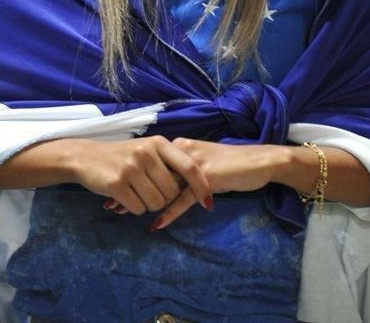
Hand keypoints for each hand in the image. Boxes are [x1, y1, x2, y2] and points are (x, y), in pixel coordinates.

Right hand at [67, 135, 211, 215]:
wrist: (85, 157)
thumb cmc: (122, 156)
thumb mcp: (146, 150)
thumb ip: (168, 163)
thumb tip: (193, 186)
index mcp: (158, 143)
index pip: (189, 167)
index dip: (201, 186)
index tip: (209, 202)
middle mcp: (146, 153)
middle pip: (172, 192)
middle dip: (165, 199)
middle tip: (149, 191)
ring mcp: (131, 168)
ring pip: (156, 203)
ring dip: (149, 205)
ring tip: (136, 192)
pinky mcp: (117, 184)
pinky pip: (138, 209)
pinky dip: (134, 208)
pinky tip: (124, 197)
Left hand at [114, 139, 281, 228]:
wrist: (259, 161)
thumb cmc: (231, 164)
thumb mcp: (201, 163)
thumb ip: (182, 170)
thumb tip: (162, 182)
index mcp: (180, 146)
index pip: (150, 163)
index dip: (132, 177)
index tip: (113, 188)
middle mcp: (182, 151)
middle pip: (151, 173)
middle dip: (130, 189)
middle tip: (111, 204)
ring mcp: (193, 164)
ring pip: (163, 185)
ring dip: (142, 200)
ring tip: (122, 212)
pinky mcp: (205, 178)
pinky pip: (183, 199)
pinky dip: (169, 212)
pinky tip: (156, 223)